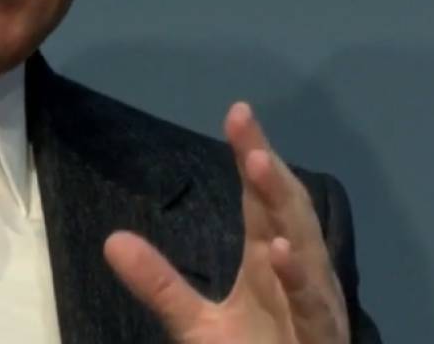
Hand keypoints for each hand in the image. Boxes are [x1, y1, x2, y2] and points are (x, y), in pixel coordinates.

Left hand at [104, 102, 350, 343]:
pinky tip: (280, 250)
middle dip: (267, 166)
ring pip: (305, 247)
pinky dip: (299, 278)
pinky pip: (312, 305)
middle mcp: (297, 272)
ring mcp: (312, 303)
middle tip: (244, 125)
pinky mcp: (321, 337)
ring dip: (282, 206)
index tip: (237, 113)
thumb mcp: (196, 325)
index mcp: (270, 261)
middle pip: (284, 209)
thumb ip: (161, 284)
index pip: (261, 199)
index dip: (252, 155)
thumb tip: (113, 240)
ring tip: (258, 164)